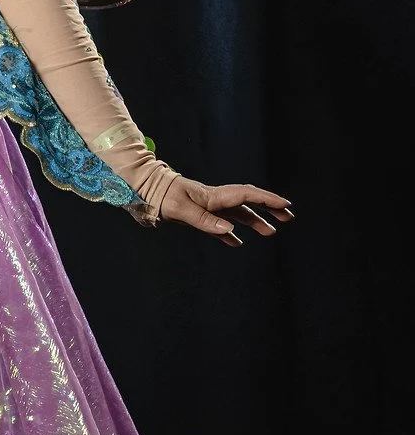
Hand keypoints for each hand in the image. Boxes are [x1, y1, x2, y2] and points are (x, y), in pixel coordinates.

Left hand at [158, 176, 293, 246]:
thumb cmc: (163, 197)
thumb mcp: (181, 209)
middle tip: (288, 216)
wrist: (146, 191)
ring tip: (270, 232)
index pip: (246, 196)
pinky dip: (230, 233)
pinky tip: (237, 243)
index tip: (285, 205)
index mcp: (214, 196)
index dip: (267, 199)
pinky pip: (220, 224)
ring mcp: (208, 206)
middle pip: (248, 203)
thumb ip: (205, 220)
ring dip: (255, 221)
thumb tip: (229, 230)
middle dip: (269, 208)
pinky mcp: (199, 215)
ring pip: (237, 213)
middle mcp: (215, 200)